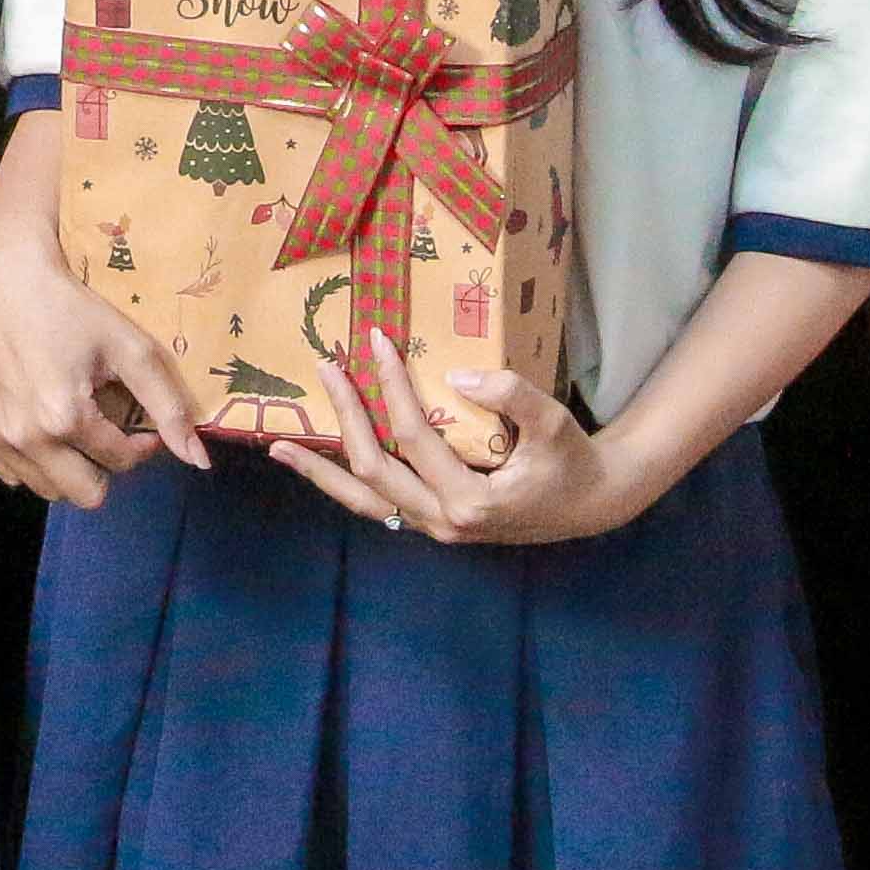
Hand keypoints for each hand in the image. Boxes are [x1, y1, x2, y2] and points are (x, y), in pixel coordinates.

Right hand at [0, 221, 208, 507]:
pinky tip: (37, 420)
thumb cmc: (72, 307)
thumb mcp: (129, 348)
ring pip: (45, 488)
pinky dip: (30, 458)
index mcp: (64, 419)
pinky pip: (10, 472)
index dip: (140, 445)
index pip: (121, 463)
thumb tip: (200, 462)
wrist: (4, 276)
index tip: (139, 422)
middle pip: (84, 495)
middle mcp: (24, 437)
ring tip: (72, 424)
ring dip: (66, 466)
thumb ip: (168, 406)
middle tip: (106, 431)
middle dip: (104, 467)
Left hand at [279, 338, 640, 545]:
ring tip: (278, 448)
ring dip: (321, 473)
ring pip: (363, 502)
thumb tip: (459, 376)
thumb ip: (513, 396)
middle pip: (372, 470)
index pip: (412, 438)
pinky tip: (321, 463)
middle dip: (345, 417)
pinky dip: (345, 484)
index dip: (391, 388)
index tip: (377, 341)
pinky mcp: (432, 523)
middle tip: (324, 369)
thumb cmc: (572, 461)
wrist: (591, 504)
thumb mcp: (553, 424)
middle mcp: (442, 522)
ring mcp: (433, 528)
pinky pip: (378, 505)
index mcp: (468, 500)